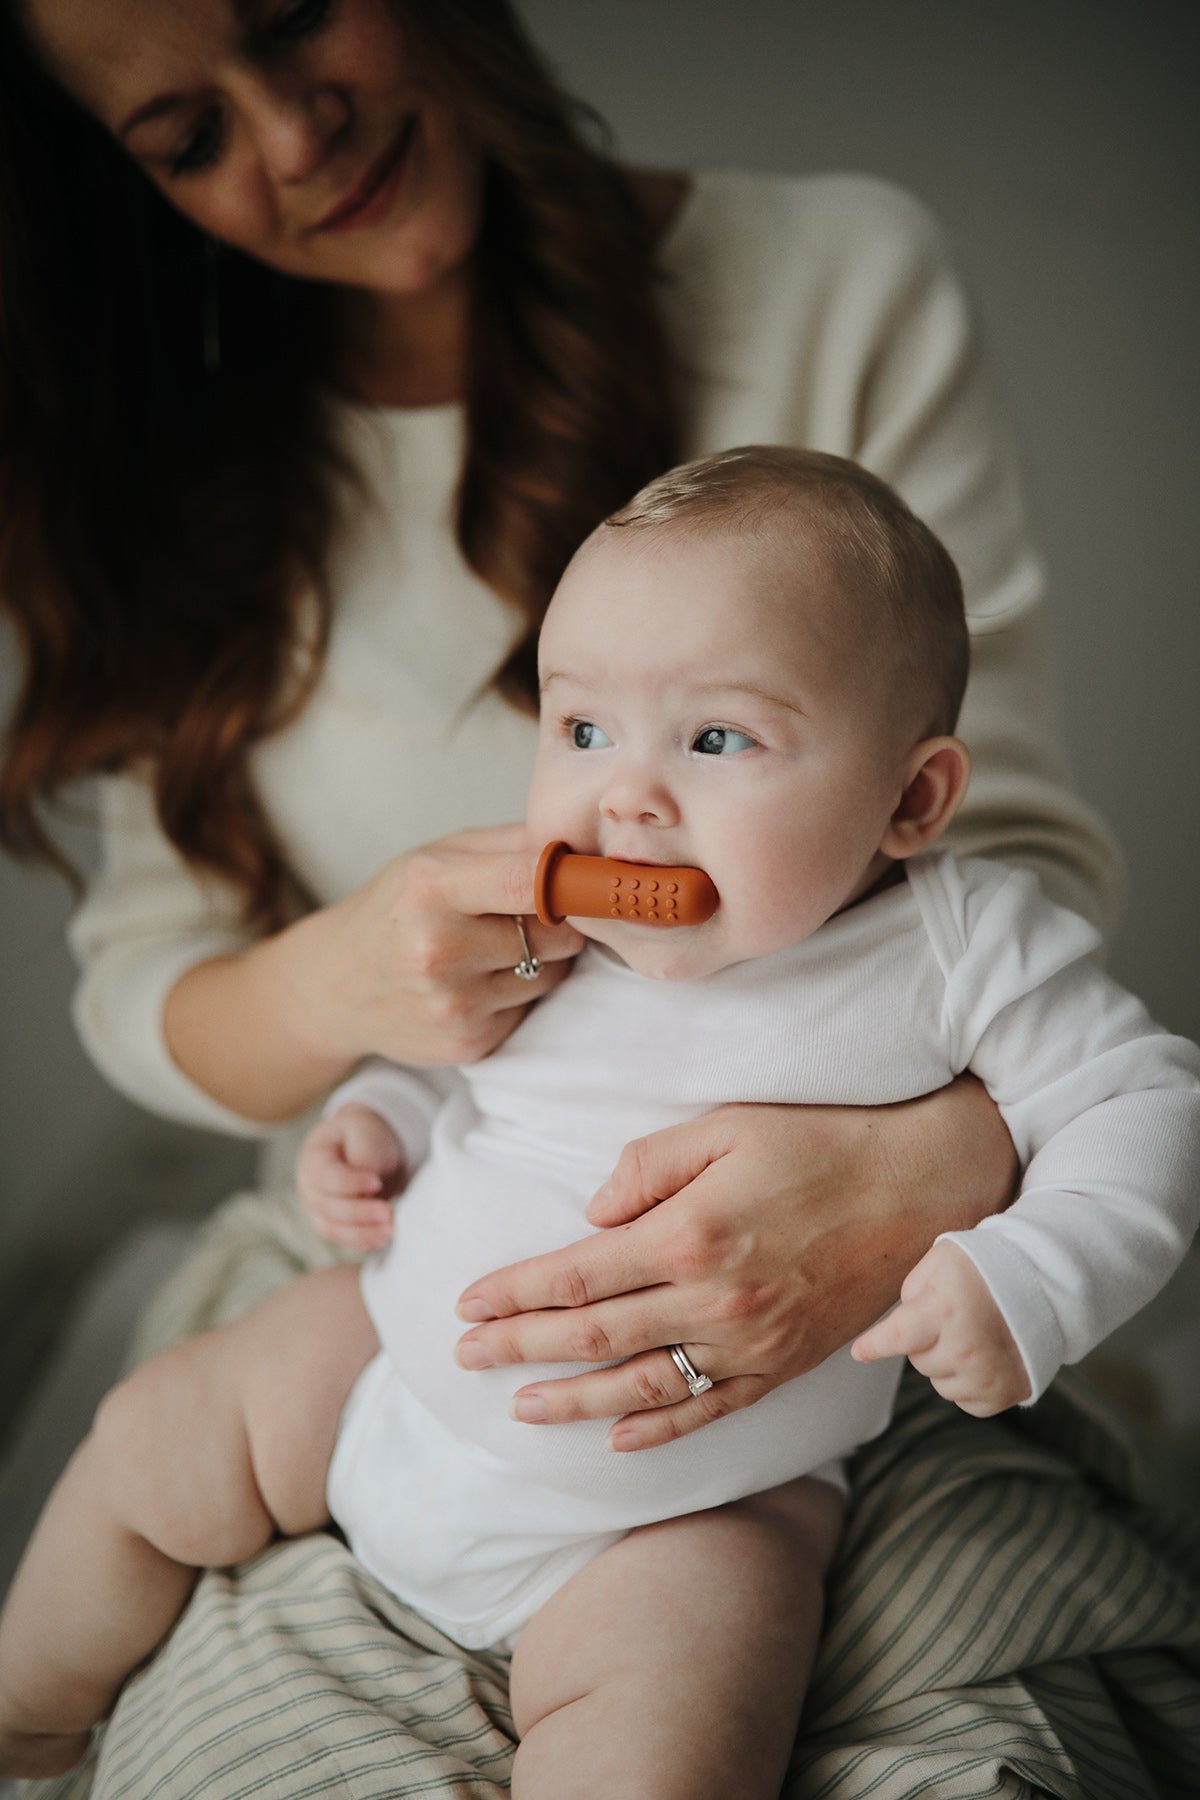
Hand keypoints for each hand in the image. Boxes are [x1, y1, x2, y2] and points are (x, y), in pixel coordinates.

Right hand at [165, 824, 584, 1122]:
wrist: (336, 987)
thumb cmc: (397, 909)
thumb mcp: (438, 857)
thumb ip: (512, 843)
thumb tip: (587, 845)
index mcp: (431, 889)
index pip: (533, 881)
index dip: (573, 880)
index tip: (586, 879)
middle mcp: (438, 951)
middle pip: (558, 933)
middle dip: (558, 921)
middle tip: (525, 915)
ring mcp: (453, 1005)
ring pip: (551, 974)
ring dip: (541, 961)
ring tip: (493, 950)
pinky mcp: (468, 1045)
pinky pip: (530, 1010)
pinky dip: (517, 996)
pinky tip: (477, 985)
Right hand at [297, 1102, 406, 1251]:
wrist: (364, 1145)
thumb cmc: (362, 1135)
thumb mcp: (364, 1131)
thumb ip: (364, 1157)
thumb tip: (368, 1193)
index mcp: (313, 1158)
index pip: (327, 1177)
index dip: (351, 1183)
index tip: (377, 1181)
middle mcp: (309, 1187)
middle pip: (328, 1206)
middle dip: (360, 1213)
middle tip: (388, 1212)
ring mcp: (317, 1208)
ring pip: (333, 1229)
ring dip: (362, 1233)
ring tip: (389, 1230)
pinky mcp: (332, 1223)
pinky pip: (343, 1239)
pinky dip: (362, 1242)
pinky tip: (382, 1238)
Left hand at [454, 1079, 1017, 1448]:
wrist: (923, 1188)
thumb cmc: (822, 1143)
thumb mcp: (728, 1125)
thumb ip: (649, 1166)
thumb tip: (592, 1214)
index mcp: (689, 1236)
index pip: (577, 1275)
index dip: (516, 1293)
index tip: (469, 1303)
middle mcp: (713, 1302)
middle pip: (593, 1336)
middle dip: (519, 1347)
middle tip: (464, 1356)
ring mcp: (749, 1344)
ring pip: (640, 1386)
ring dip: (570, 1400)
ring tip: (519, 1407)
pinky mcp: (782, 1366)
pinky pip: (709, 1410)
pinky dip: (658, 1430)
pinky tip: (616, 1439)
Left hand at [851, 1239, 1030, 1414]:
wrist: (1045, 1285)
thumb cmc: (987, 1267)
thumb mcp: (942, 1260)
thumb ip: (911, 1291)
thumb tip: (898, 1325)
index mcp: (944, 1311)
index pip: (896, 1337)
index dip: (874, 1346)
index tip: (859, 1352)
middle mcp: (964, 1350)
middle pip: (919, 1360)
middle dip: (927, 1341)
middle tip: (953, 1316)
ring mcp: (985, 1377)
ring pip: (940, 1383)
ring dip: (948, 1363)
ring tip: (973, 1333)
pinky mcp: (1003, 1395)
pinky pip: (965, 1400)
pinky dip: (969, 1382)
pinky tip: (986, 1355)